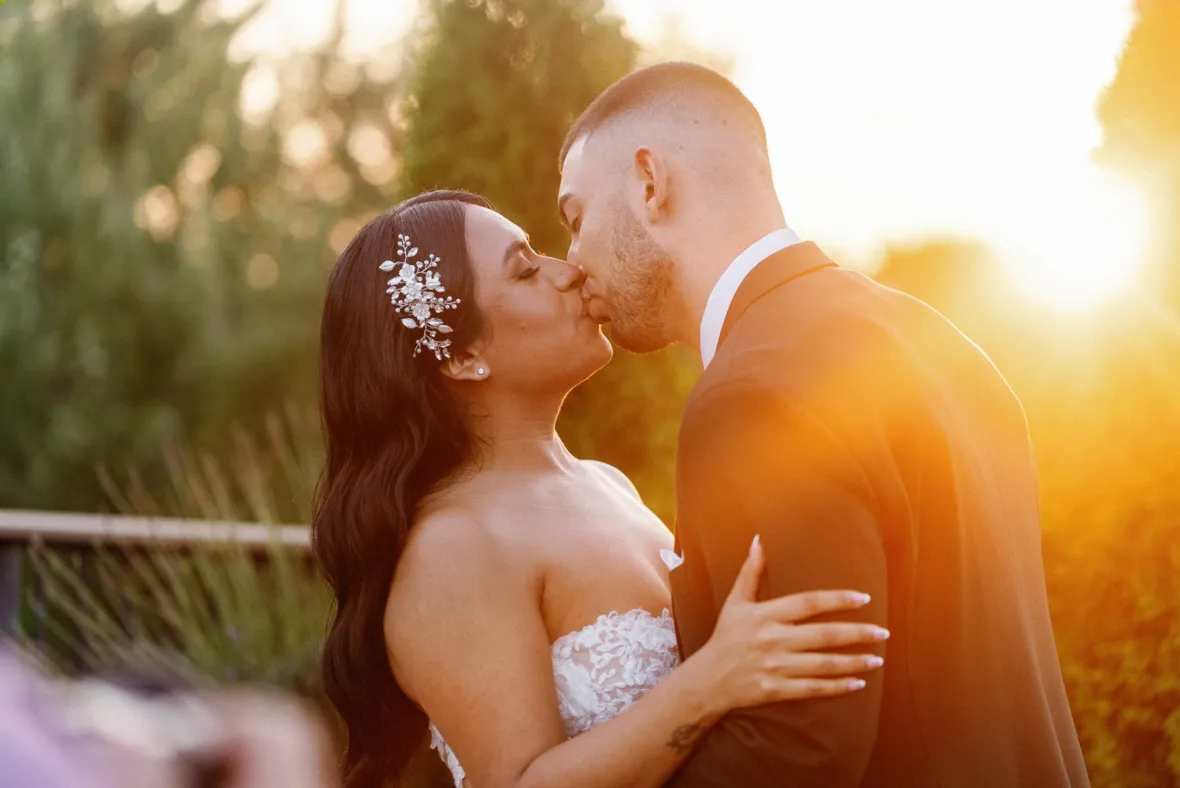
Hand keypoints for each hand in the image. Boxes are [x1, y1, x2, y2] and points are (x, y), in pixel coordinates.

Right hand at [692, 535, 886, 714]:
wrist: (706, 680)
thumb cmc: (725, 637)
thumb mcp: (735, 602)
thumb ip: (751, 572)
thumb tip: (760, 540)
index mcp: (764, 615)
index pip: (808, 603)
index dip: (837, 599)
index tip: (863, 598)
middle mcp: (772, 639)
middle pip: (823, 635)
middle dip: (857, 634)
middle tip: (883, 633)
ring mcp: (775, 666)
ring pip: (823, 664)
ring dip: (853, 662)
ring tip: (877, 659)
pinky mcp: (776, 690)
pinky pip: (813, 689)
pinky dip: (837, 687)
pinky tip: (857, 684)